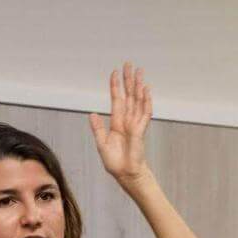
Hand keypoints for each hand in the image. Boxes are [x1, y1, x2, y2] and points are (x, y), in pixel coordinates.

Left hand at [88, 61, 152, 184]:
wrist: (125, 173)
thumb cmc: (115, 161)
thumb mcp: (101, 143)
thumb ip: (97, 128)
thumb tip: (91, 114)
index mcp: (117, 122)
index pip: (117, 100)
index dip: (116, 86)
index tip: (115, 72)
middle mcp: (127, 120)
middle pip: (129, 96)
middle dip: (129, 80)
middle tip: (129, 64)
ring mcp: (135, 124)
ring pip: (138, 100)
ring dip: (138, 86)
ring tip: (139, 72)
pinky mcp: (140, 130)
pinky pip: (144, 113)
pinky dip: (145, 101)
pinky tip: (146, 90)